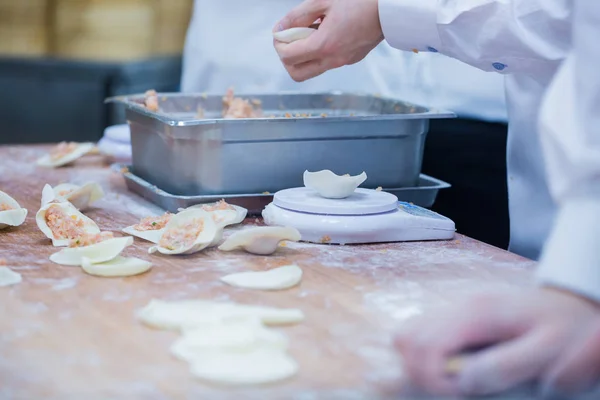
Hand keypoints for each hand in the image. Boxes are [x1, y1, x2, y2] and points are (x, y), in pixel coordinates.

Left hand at [273, 0, 382, 81]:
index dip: (278, 44)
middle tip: (291, 39)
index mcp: (325, 45)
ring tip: (310, 32)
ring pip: (311, 70)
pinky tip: (325, 32)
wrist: (389, 8)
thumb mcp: (323, 1)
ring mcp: (343, 62)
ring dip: (303, 56)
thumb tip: (279, 28)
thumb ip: (298, 16)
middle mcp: (333, 59)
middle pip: (296, 74)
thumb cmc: (359, 0)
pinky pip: (327, 62)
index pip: (288, 57)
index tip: (281, 31)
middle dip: (287, 58)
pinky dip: (318, 52)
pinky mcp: (351, 59)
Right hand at [394, 288, 599, 396]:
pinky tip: (452, 366)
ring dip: (418, 362)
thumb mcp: (547, 350)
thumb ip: (506, 366)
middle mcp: (459, 306)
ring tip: (450, 379)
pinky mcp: (455, 315)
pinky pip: (421, 333)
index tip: (457, 395)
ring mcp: (454, 308)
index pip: (426, 344)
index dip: (431, 378)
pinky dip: (425, 354)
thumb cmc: (564, 327)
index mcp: (477, 313)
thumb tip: (461, 382)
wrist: (571, 304)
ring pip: (408, 334)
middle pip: (408, 338)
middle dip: (421, 373)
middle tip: (454, 390)